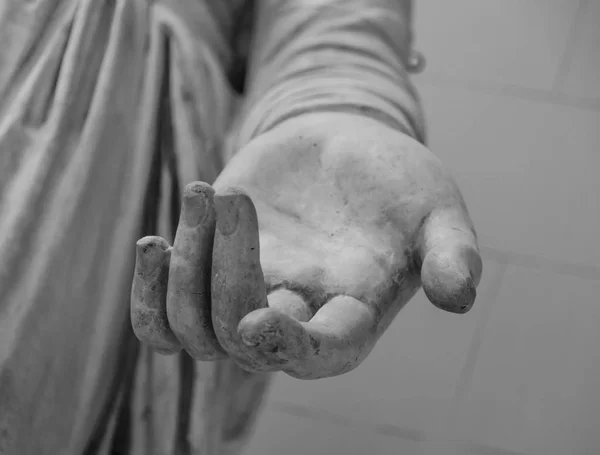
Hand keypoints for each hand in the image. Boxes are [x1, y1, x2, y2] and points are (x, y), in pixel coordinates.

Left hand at [130, 112, 481, 378]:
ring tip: (204, 192)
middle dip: (228, 272)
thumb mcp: (435, 207)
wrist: (341, 149)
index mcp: (350, 315)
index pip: (320, 355)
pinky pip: (162, 320)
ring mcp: (246, 298)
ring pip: (194, 329)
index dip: (290, 349)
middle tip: (237, 199)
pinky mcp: (210, 273)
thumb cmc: (395, 180)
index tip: (260, 321)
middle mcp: (295, 318)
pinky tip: (154, 243)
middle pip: (240, 337)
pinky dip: (147, 294)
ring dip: (184, 267)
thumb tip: (459, 296)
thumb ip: (450, 250)